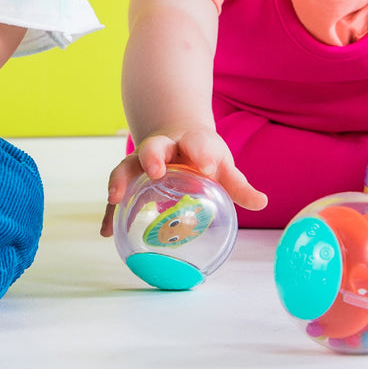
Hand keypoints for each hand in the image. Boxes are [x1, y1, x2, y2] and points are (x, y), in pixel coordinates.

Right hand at [100, 129, 266, 236]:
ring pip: (128, 165)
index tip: (204, 165)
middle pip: (154, 146)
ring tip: (114, 197)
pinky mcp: (130, 177)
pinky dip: (111, 211)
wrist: (175, 137)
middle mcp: (163, 148)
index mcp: (190, 143)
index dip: (199, 151)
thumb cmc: (203, 155)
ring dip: (120, 179)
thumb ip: (238, 185)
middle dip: (153, 156)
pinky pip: (118, 192)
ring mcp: (143, 161)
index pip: (195, 142)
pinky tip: (105, 231)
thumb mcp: (223, 166)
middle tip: (155, 171)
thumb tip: (261, 202)